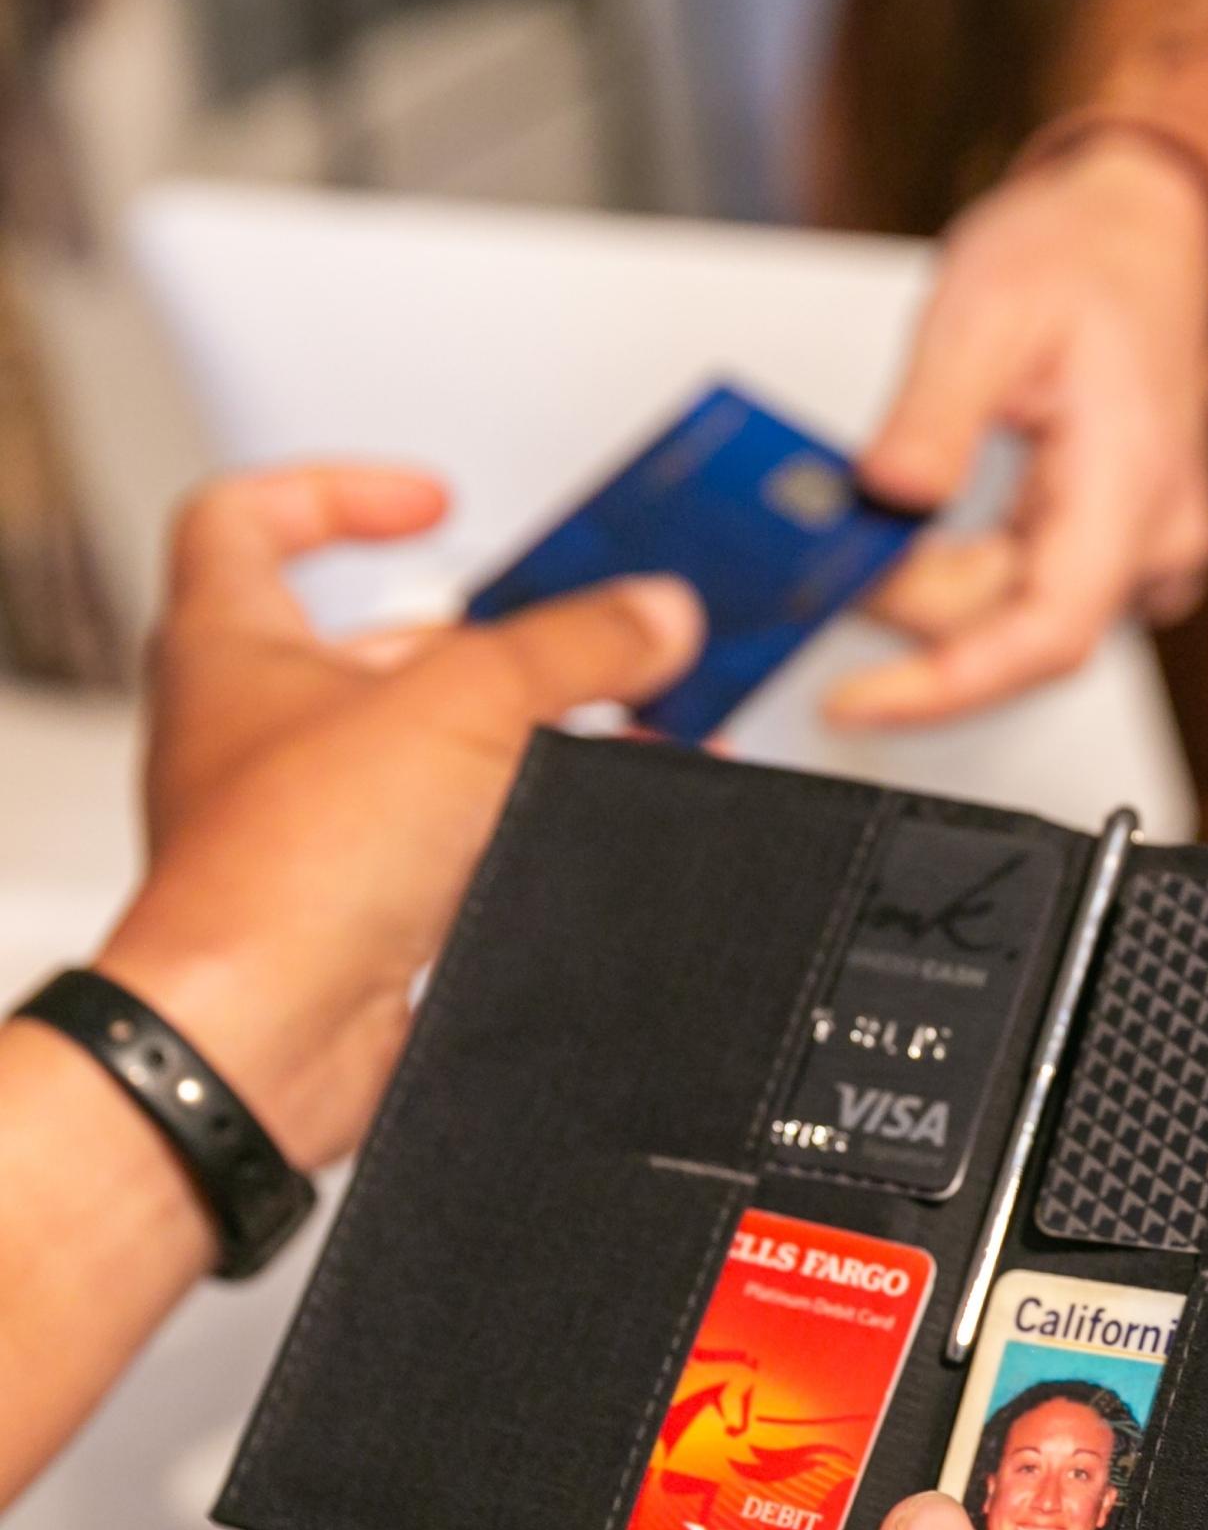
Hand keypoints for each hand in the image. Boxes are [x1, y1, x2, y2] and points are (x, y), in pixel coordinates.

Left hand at [98, 463, 701, 1167]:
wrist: (271, 1035)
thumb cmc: (287, 873)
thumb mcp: (464, 704)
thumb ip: (575, 647)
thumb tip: (654, 614)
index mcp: (232, 645)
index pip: (247, 520)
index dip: (341, 494)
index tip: (431, 504)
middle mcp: (260, 732)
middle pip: (382, 645)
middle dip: (493, 640)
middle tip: (574, 639)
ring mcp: (311, 821)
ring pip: (434, 750)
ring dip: (526, 734)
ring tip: (615, 722)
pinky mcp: (364, 902)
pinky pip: (459, 836)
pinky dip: (525, 818)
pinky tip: (596, 813)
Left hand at [828, 134, 1207, 728]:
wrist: (1152, 234)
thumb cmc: (1087, 258)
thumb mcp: (985, 304)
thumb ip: (931, 415)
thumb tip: (881, 501)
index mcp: (1130, 483)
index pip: (1046, 637)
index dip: (946, 686)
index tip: (855, 703)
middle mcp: (1156, 539)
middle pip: (1019, 633)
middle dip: (915, 611)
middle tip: (835, 556)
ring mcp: (1146, 554)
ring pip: (1020, 621)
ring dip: (936, 592)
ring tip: (875, 530)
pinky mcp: (1121, 554)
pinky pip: (1033, 600)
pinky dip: (964, 584)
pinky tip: (924, 541)